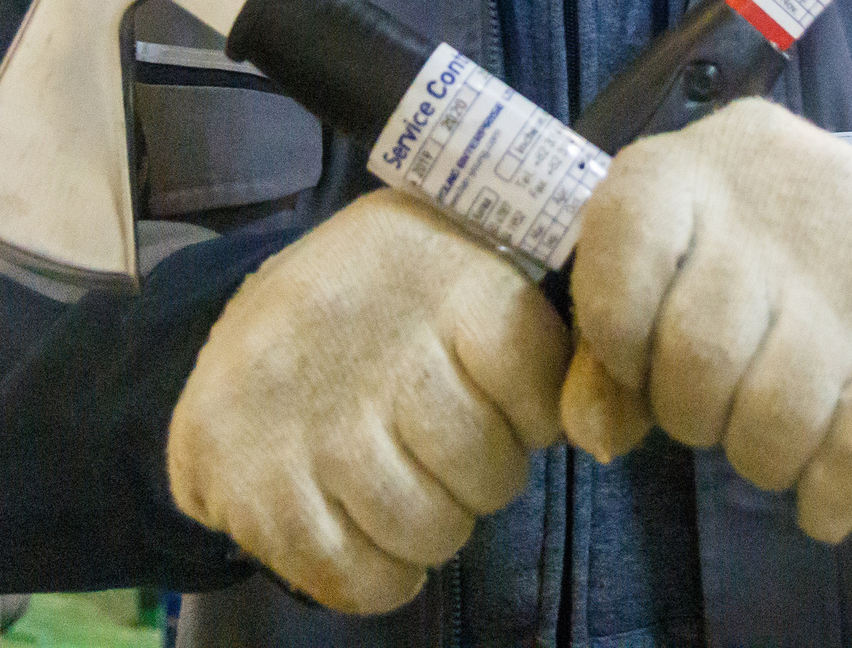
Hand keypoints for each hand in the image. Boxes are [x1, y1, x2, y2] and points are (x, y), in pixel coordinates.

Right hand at [168, 188, 566, 611]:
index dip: (533, 413)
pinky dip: (378, 577)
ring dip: (432, 529)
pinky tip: (370, 538)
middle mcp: (373, 339)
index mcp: (444, 275)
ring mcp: (309, 416)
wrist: (246, 318)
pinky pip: (351, 573)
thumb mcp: (465, 274)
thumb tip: (605, 430)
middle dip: (482, 480)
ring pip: (424, 527)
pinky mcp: (252, 480)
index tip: (506, 403)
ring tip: (409, 489)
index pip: (534, 376)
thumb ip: (539, 341)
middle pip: (484, 467)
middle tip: (447, 454)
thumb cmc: (391, 303)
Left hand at [561, 98, 851, 542]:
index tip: (645, 360)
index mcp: (697, 165)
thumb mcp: (676, 278)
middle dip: (698, 412)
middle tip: (729, 399)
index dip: (618, 336)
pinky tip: (834, 478)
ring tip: (784, 429)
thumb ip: (611, 350)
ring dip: (767, 457)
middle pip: (698, 354)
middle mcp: (781, 193)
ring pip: (774, 419)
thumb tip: (595, 432)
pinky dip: (831, 495)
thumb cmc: (768, 274)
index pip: (620, 251)